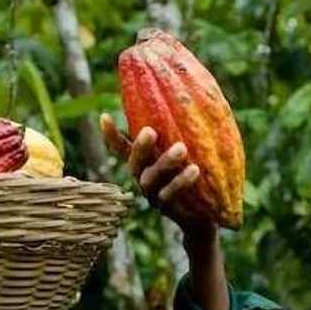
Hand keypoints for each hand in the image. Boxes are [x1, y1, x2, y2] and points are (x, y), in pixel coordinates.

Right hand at [100, 114, 215, 238]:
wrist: (208, 215)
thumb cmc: (197, 174)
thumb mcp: (191, 151)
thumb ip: (185, 132)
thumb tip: (196, 94)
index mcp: (145, 162)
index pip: (122, 148)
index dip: (111, 135)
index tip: (103, 116)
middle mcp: (144, 177)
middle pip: (134, 162)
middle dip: (140, 146)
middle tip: (150, 131)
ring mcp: (153, 194)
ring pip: (150, 178)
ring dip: (164, 162)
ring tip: (181, 148)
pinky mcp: (167, 209)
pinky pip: (170, 195)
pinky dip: (180, 182)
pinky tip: (194, 170)